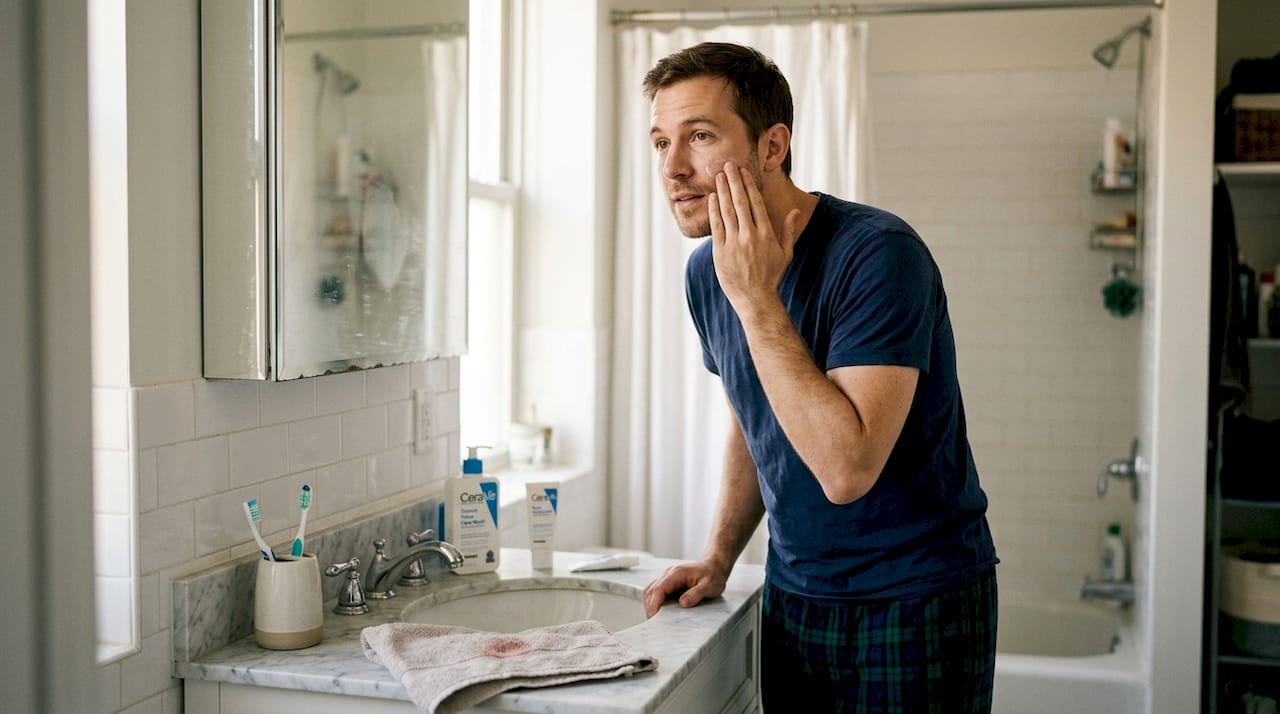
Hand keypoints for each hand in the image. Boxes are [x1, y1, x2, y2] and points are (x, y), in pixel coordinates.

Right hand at [641, 559, 728, 617]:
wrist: (713, 567)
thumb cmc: (712, 575)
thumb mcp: (709, 586)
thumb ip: (696, 594)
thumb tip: (682, 603)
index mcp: (676, 573)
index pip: (658, 589)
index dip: (654, 604)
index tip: (654, 617)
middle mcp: (668, 574)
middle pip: (650, 591)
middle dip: (650, 607)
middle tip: (655, 623)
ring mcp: (666, 578)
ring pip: (650, 591)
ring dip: (650, 605)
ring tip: (656, 620)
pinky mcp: (667, 583)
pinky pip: (655, 592)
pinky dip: (654, 603)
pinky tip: (660, 612)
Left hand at [708, 162, 801, 314]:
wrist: (755, 298)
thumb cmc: (771, 276)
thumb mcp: (786, 253)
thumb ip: (788, 230)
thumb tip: (795, 211)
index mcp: (766, 234)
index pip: (756, 202)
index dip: (748, 184)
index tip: (743, 171)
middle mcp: (750, 236)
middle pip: (740, 202)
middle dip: (733, 181)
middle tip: (727, 165)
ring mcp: (734, 244)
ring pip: (727, 211)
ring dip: (722, 191)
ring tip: (718, 176)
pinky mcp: (720, 252)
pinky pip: (716, 226)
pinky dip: (713, 210)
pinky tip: (712, 198)